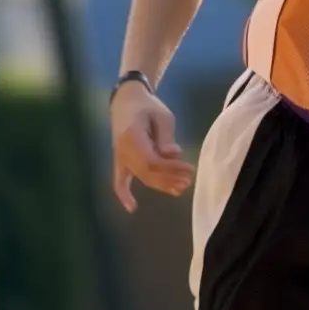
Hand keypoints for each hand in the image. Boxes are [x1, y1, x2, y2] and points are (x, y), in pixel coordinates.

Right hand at [110, 82, 193, 211]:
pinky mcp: (120, 161)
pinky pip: (118, 181)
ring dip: (160, 186)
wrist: (127, 100)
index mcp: (132, 136)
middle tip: (189, 181)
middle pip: (147, 173)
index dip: (171, 169)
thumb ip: (166, 136)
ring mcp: (120, 157)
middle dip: (169, 179)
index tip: (189, 169)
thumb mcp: (162, 115)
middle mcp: (122, 150)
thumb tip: (172, 154)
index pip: (152, 161)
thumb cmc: (147, 105)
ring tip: (181, 188)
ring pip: (141, 178)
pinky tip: (132, 208)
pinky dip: (123, 195)